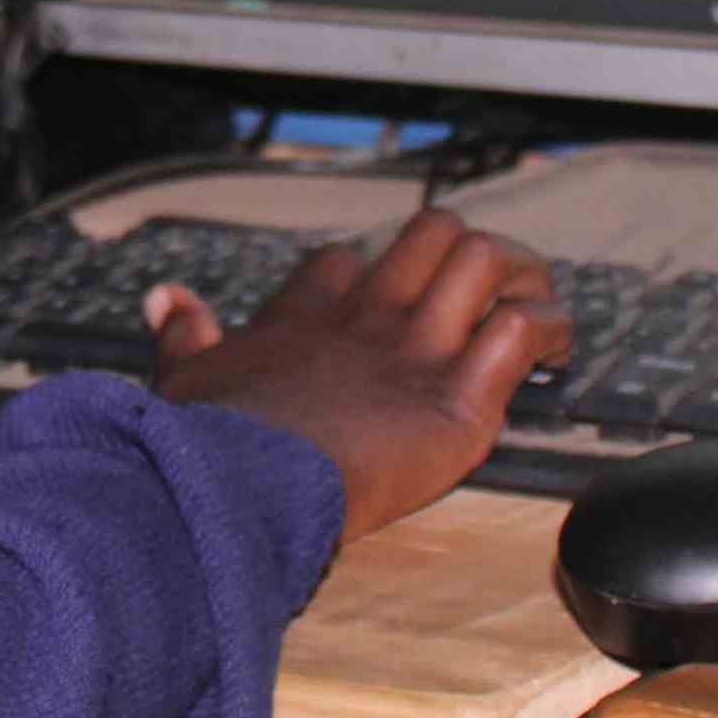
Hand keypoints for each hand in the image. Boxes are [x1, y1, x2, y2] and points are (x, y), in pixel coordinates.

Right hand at [145, 208, 570, 542]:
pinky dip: (549, 331)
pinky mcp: (457, 397)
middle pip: (431, 233)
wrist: (242, 483)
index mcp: (306, 317)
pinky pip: (522, 330)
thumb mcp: (184, 379)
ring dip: (522, 277)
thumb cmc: (211, 443)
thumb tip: (163, 297)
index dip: (376, 274)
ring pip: (485, 258)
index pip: (348, 260)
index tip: (393, 305)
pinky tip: (554, 354)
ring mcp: (415, 349)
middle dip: (468, 253)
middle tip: (490, 296)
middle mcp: (367, 317)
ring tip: (534, 310)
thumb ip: (181, 335)